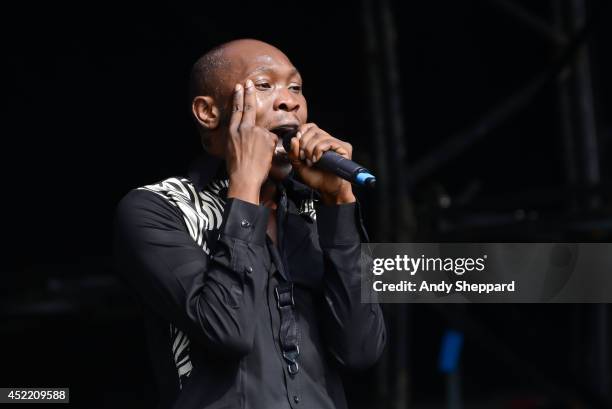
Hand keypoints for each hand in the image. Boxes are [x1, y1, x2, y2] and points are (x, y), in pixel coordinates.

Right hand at [226, 80, 278, 204]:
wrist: (244, 178)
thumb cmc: (237, 169)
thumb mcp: (232, 150)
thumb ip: (239, 138)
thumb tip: (246, 135)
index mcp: (232, 132)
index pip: (236, 111)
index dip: (238, 98)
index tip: (239, 88)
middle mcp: (243, 129)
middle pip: (247, 108)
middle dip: (248, 93)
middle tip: (249, 82)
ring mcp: (255, 132)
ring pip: (265, 133)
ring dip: (264, 144)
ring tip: (258, 157)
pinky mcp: (266, 137)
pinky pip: (272, 141)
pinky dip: (271, 149)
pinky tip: (264, 157)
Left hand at [288, 123, 355, 204]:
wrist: (328, 190)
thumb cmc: (317, 179)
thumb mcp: (299, 166)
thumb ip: (294, 154)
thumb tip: (294, 139)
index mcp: (319, 142)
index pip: (310, 127)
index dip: (302, 132)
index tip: (297, 143)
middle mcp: (329, 140)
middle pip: (313, 130)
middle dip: (304, 143)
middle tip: (303, 157)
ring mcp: (337, 143)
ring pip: (319, 136)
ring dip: (310, 149)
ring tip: (311, 161)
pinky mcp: (344, 148)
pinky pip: (328, 142)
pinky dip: (319, 150)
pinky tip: (317, 159)